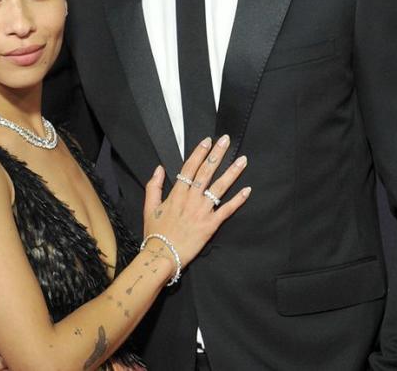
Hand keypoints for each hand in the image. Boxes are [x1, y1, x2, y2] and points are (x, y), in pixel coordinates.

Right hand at [142, 134, 250, 266]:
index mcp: (177, 194)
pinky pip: (227, 210)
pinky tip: (247, 190)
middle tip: (226, 140)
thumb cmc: (155, 233)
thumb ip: (153, 186)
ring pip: (219, 187)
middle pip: (206, 172)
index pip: (189, 168)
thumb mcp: (149, 207)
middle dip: (217, 154)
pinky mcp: (211, 225)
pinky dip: (237, 200)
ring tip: (242, 160)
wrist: (162, 256)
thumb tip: (158, 168)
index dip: (199, 153)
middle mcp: (191, 199)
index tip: (207, 141)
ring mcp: (202, 211)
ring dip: (231, 172)